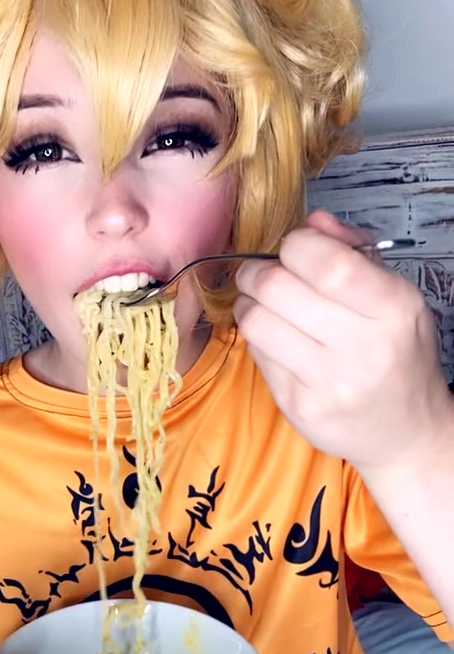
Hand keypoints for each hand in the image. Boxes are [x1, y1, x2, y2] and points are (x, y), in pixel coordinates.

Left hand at [233, 210, 450, 472]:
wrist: (405, 431)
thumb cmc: (398, 352)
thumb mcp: (396, 296)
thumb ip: (354, 252)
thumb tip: (312, 222)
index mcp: (394, 309)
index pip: (326, 265)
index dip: (295, 245)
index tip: (292, 248)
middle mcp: (363, 348)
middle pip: (278, 288)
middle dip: (258, 271)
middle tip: (261, 273)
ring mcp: (328, 383)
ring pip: (256, 321)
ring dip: (248, 303)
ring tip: (262, 303)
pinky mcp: (299, 408)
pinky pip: (257, 355)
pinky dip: (256, 337)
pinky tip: (273, 336)